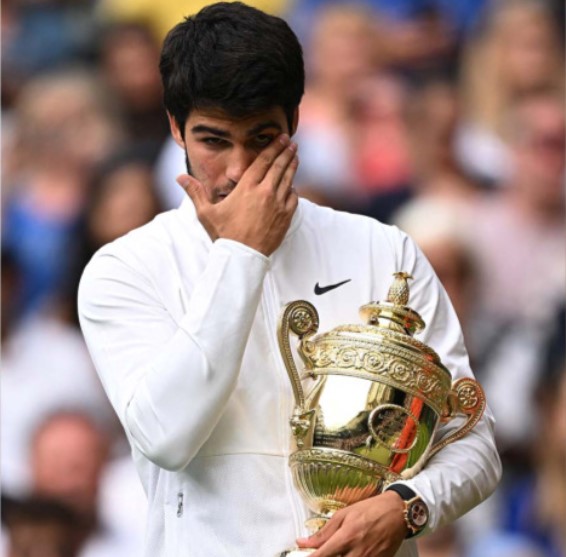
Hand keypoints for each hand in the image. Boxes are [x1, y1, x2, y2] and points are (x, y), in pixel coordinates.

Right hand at [177, 134, 298, 255]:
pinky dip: (293, 190)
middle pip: (278, 167)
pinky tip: (292, 186)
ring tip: (295, 156)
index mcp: (246, 188)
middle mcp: (264, 193)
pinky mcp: (285, 217)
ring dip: (292, 166)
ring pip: (288, 180)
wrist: (242, 257)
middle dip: (286, 152)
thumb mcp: (206, 213)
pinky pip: (293, 198)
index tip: (280, 139)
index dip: (273, 148)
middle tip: (291, 142)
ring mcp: (277, 205)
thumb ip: (195, 193)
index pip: (262, 162)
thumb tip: (180, 177)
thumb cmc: (224, 235)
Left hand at [296, 491, 407, 556]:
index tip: (301, 555)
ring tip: (337, 551)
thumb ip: (323, 532)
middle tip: (322, 552)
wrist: (398, 513)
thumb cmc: (369, 510)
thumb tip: (302, 542)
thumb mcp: (344, 515)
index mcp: (346, 537)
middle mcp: (357, 553)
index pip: (321, 556)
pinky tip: (348, 553)